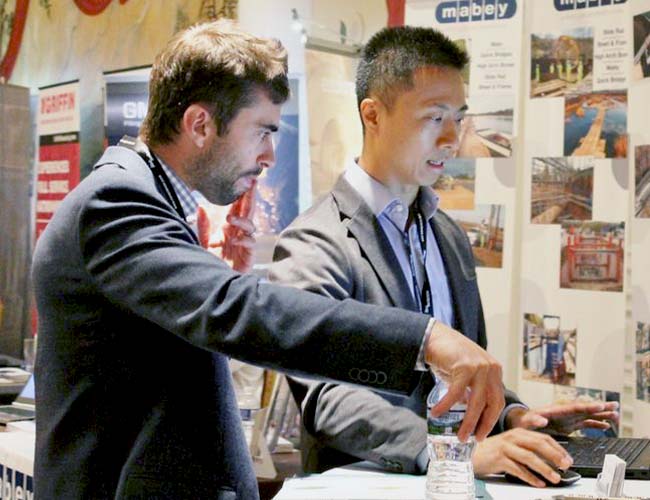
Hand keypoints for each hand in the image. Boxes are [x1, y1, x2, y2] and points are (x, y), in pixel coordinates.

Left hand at [197, 181, 256, 271]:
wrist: (211, 282)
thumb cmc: (208, 261)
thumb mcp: (202, 240)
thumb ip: (203, 224)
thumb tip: (201, 206)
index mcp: (228, 227)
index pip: (236, 207)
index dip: (240, 194)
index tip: (243, 179)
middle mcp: (238, 233)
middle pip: (247, 211)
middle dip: (250, 197)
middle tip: (252, 183)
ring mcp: (244, 244)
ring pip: (250, 226)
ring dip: (242, 220)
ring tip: (230, 219)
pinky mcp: (248, 256)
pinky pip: (250, 244)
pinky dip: (244, 240)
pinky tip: (235, 241)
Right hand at [425, 321, 503, 442]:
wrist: (434, 337)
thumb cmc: (448, 356)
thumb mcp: (464, 375)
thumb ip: (470, 390)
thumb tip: (469, 409)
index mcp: (494, 371)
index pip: (498, 401)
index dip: (490, 420)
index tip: (481, 434)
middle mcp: (491, 369)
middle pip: (491, 404)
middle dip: (482, 425)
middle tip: (472, 439)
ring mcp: (480, 367)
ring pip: (476, 402)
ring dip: (467, 421)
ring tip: (458, 434)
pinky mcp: (465, 366)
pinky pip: (456, 393)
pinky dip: (446, 405)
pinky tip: (436, 413)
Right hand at [472, 429, 572, 487]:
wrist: (470, 455)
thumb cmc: (493, 452)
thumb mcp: (512, 445)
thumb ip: (528, 447)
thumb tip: (551, 457)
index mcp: (518, 432)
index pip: (542, 438)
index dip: (557, 448)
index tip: (567, 459)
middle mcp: (512, 437)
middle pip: (538, 444)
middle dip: (554, 456)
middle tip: (565, 466)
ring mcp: (505, 447)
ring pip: (529, 457)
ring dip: (544, 469)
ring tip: (555, 478)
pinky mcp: (498, 459)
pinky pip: (518, 469)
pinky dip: (530, 477)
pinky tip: (538, 483)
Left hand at [506, 401, 619, 434]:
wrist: (523, 423)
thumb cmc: (525, 421)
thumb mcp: (527, 421)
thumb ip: (534, 419)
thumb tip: (541, 420)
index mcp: (558, 410)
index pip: (575, 407)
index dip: (588, 406)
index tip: (600, 405)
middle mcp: (566, 412)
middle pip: (586, 408)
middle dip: (600, 407)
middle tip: (615, 406)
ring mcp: (569, 418)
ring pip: (589, 415)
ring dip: (602, 415)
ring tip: (616, 415)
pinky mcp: (570, 425)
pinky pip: (586, 424)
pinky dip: (596, 424)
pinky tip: (606, 426)